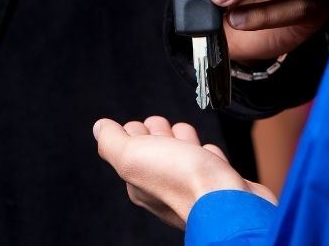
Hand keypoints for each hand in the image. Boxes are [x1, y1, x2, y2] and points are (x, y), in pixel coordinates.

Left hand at [93, 116, 276, 229]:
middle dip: (159, 132)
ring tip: (183, 134)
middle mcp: (164, 186)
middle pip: (157, 149)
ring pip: (184, 154)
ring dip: (183, 139)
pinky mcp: (217, 183)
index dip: (135, 131)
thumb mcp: (132, 155)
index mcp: (139, 181)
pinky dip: (208, 155)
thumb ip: (112, 141)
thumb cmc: (183, 181)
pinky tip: (208, 153)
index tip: (140, 127)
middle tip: (160, 128)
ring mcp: (192, 184)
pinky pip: (210, 164)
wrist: (229, 201)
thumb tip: (100, 128)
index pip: (131, 148)